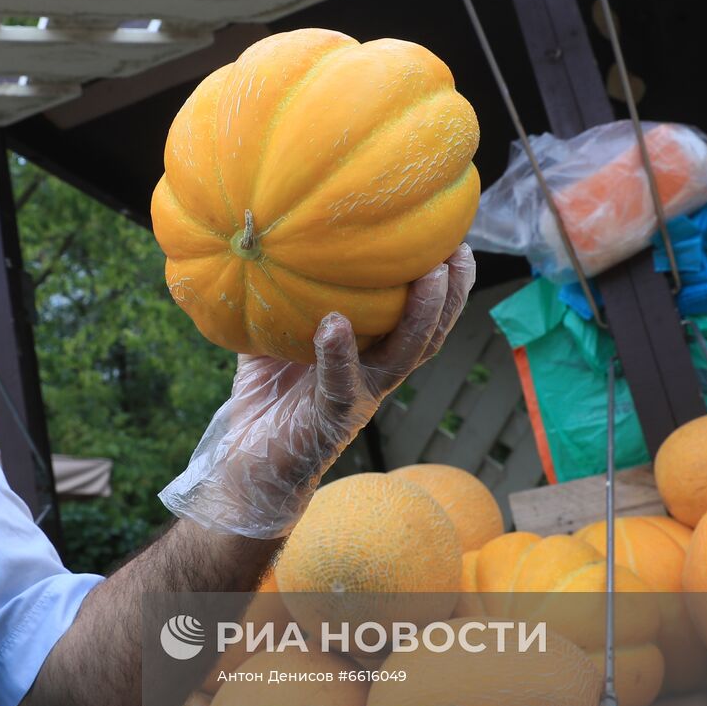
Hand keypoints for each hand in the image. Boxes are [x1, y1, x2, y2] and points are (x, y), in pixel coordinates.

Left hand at [159, 243, 475, 537]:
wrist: (246, 464)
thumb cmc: (265, 400)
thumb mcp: (273, 339)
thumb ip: (278, 298)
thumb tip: (268, 244)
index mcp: (369, 357)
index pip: (417, 318)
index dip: (442, 284)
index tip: (454, 241)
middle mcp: (375, 378)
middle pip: (430, 334)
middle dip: (452, 294)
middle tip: (460, 252)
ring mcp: (358, 399)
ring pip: (405, 356)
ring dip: (421, 316)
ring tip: (429, 276)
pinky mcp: (331, 420)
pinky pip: (340, 382)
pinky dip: (339, 353)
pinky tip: (335, 323)